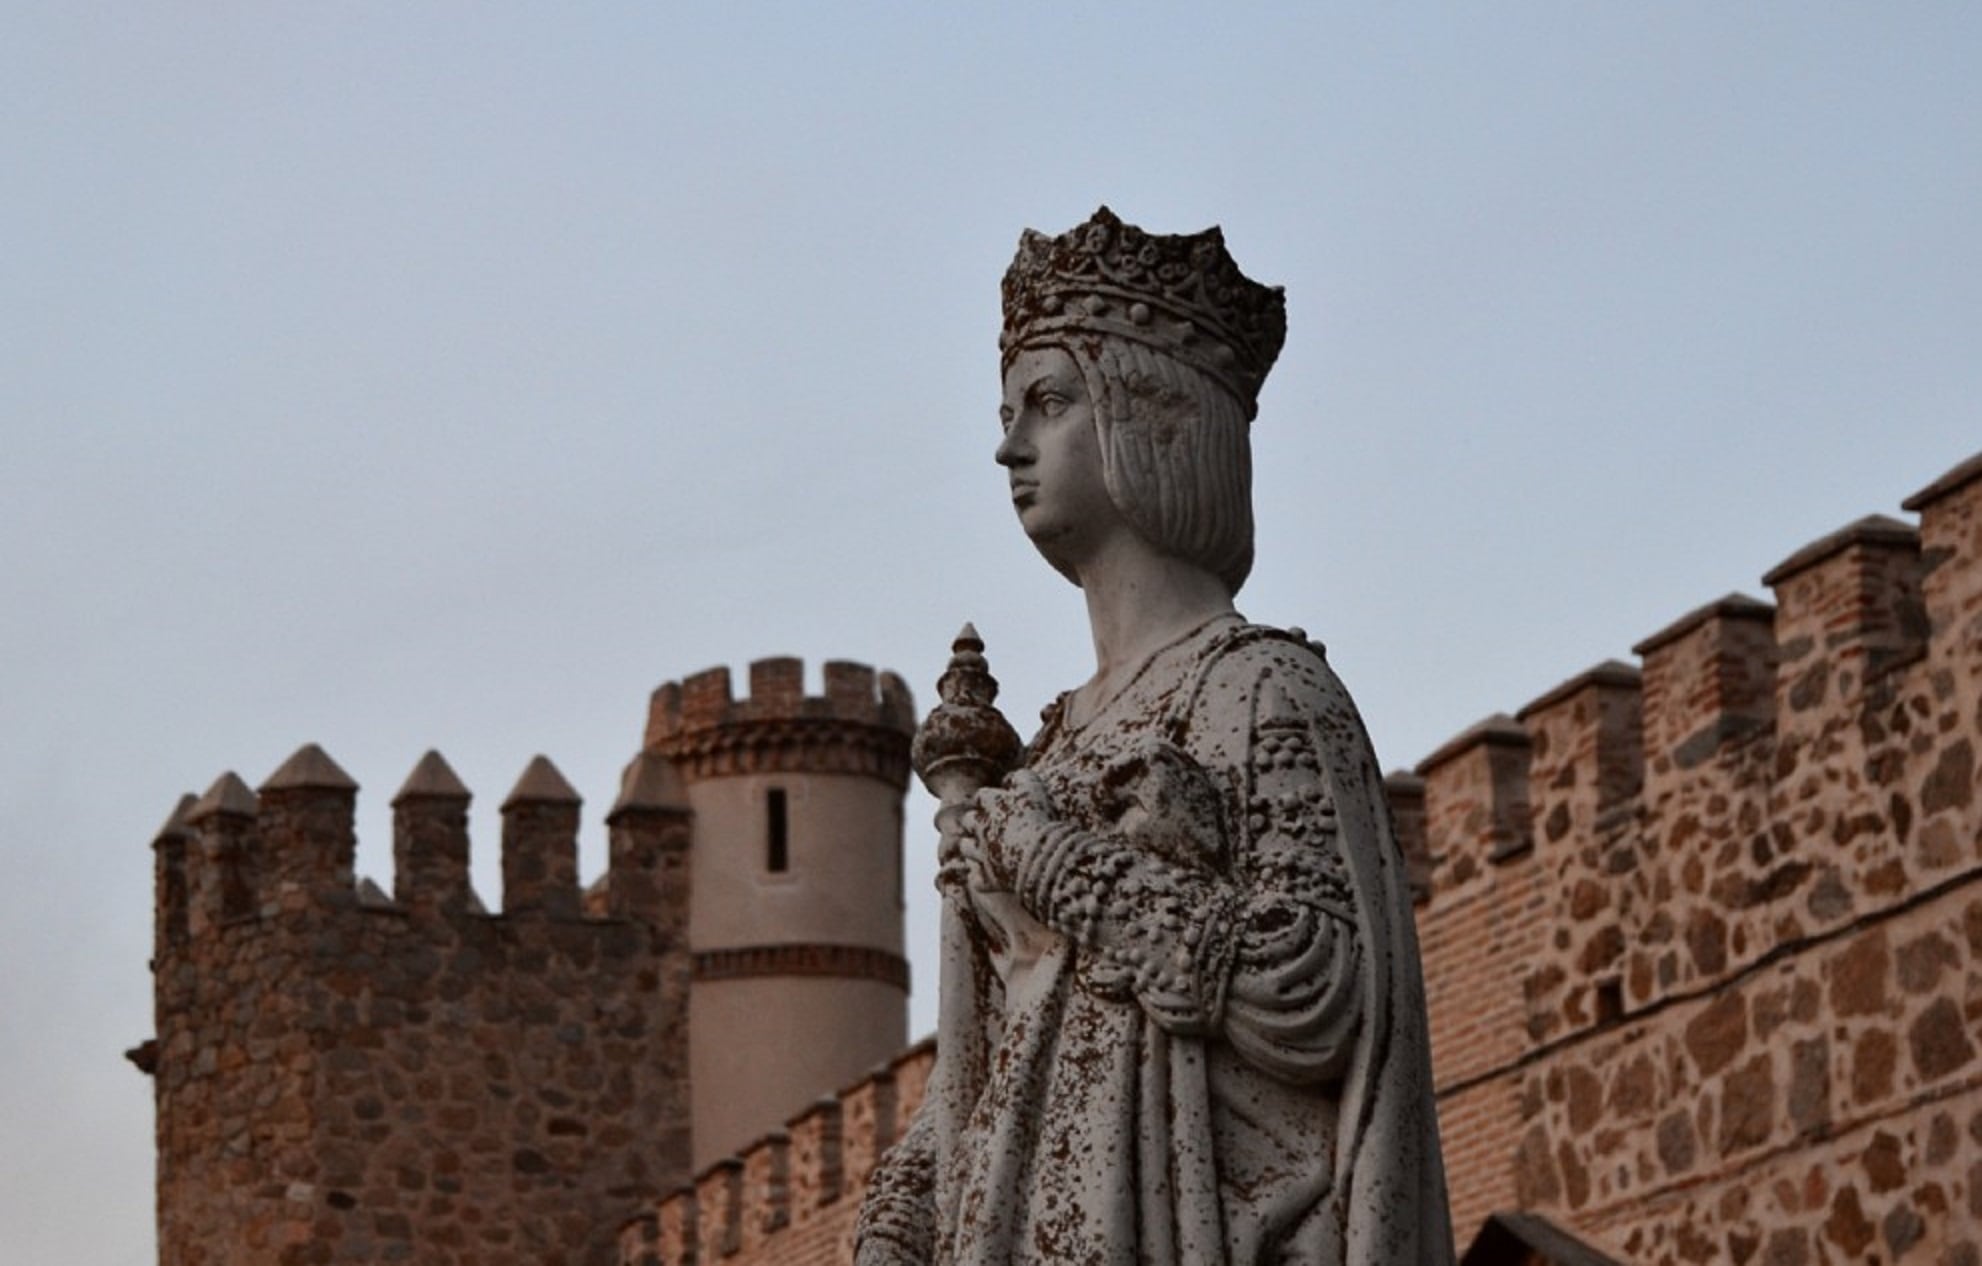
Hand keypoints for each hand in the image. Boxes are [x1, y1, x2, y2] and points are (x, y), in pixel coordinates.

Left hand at [968, 770, 1054, 887]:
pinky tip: (986, 877)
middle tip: (983, 826)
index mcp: (992, 805)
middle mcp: (981, 828)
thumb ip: (1021, 777)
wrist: (1041, 856)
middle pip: (968, 821)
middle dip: (973, 822)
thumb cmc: (1039, 819)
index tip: (993, 803)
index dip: (987, 800)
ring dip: (972, 848)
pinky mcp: (988, 878)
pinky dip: (981, 878)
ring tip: (980, 850)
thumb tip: (1010, 776)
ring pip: (966, 848)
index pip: (982, 797)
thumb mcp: (1033, 789)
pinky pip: (977, 879)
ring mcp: (982, 854)